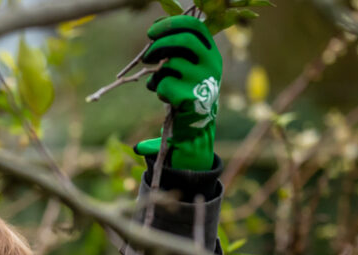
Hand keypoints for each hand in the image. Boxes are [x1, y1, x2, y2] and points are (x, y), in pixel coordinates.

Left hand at [133, 15, 221, 171]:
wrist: (196, 127)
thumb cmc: (187, 91)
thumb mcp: (187, 66)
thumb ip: (174, 48)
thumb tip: (154, 27)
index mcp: (211, 53)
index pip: (195, 27)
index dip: (171, 25)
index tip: (151, 32)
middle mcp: (211, 64)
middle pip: (182, 41)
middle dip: (159, 46)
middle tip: (146, 57)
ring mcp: (203, 81)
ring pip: (169, 65)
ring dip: (156, 74)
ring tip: (158, 84)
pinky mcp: (191, 97)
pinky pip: (163, 84)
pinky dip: (158, 89)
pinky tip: (165, 97)